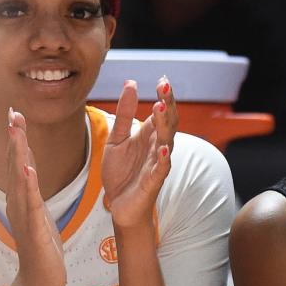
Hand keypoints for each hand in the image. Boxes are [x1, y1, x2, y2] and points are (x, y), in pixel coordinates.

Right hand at [5, 109, 65, 285]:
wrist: (42, 279)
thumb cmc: (43, 247)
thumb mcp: (40, 212)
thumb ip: (33, 191)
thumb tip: (29, 166)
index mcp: (23, 198)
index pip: (19, 163)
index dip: (17, 139)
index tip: (15, 114)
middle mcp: (18, 203)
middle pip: (15, 165)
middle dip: (14, 139)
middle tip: (12, 113)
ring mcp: (24, 215)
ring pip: (20, 179)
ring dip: (18, 155)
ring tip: (16, 132)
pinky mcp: (34, 228)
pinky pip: (31, 204)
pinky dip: (29, 186)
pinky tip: (28, 170)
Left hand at [102, 77, 176, 230]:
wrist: (121, 206)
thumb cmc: (123, 173)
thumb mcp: (117, 138)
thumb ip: (124, 113)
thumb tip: (131, 83)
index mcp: (149, 136)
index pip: (162, 112)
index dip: (164, 96)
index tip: (162, 79)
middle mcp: (157, 147)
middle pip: (168, 123)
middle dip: (167, 104)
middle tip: (164, 86)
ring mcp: (157, 164)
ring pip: (166, 142)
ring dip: (165, 125)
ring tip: (160, 107)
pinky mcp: (152, 182)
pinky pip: (161, 169)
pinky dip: (163, 159)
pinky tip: (163, 148)